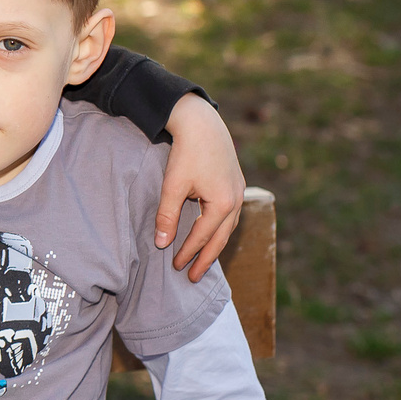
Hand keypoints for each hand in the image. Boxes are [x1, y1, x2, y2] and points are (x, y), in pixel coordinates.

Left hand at [157, 94, 244, 279]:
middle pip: (221, 238)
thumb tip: (161, 243)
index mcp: (222, 204)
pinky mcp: (236, 183)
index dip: (189, 253)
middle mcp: (236, 200)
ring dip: (215, 245)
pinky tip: (212, 233)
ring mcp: (239, 192)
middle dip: (206, 259)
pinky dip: (220, 229)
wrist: (202, 122)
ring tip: (203, 260)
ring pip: (228, 227)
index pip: (203, 237)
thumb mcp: (173, 185)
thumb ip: (167, 216)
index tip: (176, 267)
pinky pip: (230, 215)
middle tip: (194, 278)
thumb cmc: (186, 152)